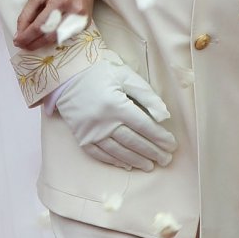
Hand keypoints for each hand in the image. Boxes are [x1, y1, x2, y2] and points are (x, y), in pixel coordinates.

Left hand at [14, 0, 95, 50]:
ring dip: (43, 43)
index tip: (17, 41)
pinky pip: (68, 36)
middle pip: (51, 36)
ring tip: (31, 44)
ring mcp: (83, 18)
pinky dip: (55, 38)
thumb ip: (27, 13)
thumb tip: (20, 33)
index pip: (41, 25)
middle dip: (34, 43)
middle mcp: (74, 11)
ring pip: (60, 38)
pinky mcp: (87, 22)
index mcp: (60, 1)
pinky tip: (45, 38)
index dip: (27, 36)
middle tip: (22, 45)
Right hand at [54, 53, 175, 170]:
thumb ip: (147, 95)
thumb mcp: (126, 75)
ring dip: (136, 160)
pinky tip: (126, 165)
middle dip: (152, 152)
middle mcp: (104, 122)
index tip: (172, 145)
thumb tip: (164, 116)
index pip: (144, 126)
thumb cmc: (100, 71)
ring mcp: (91, 132)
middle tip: (166, 160)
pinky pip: (99, 154)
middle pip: (133, 142)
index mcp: (116, 105)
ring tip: (150, 166)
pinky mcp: (81, 137)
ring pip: (118, 151)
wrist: (67, 75)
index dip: (160, 137)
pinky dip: (114, 161)